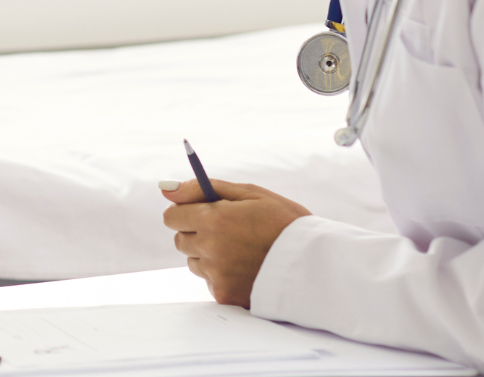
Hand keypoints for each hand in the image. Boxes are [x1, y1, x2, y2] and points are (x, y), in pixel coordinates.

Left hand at [160, 179, 309, 307]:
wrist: (317, 265)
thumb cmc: (285, 223)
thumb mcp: (250, 194)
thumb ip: (203, 189)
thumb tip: (165, 187)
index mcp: (213, 219)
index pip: (172, 216)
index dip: (186, 212)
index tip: (202, 212)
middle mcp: (209, 248)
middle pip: (180, 240)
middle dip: (197, 233)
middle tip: (227, 231)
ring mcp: (216, 274)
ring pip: (194, 262)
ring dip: (208, 255)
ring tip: (242, 251)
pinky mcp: (225, 295)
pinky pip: (210, 281)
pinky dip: (223, 275)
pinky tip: (247, 269)